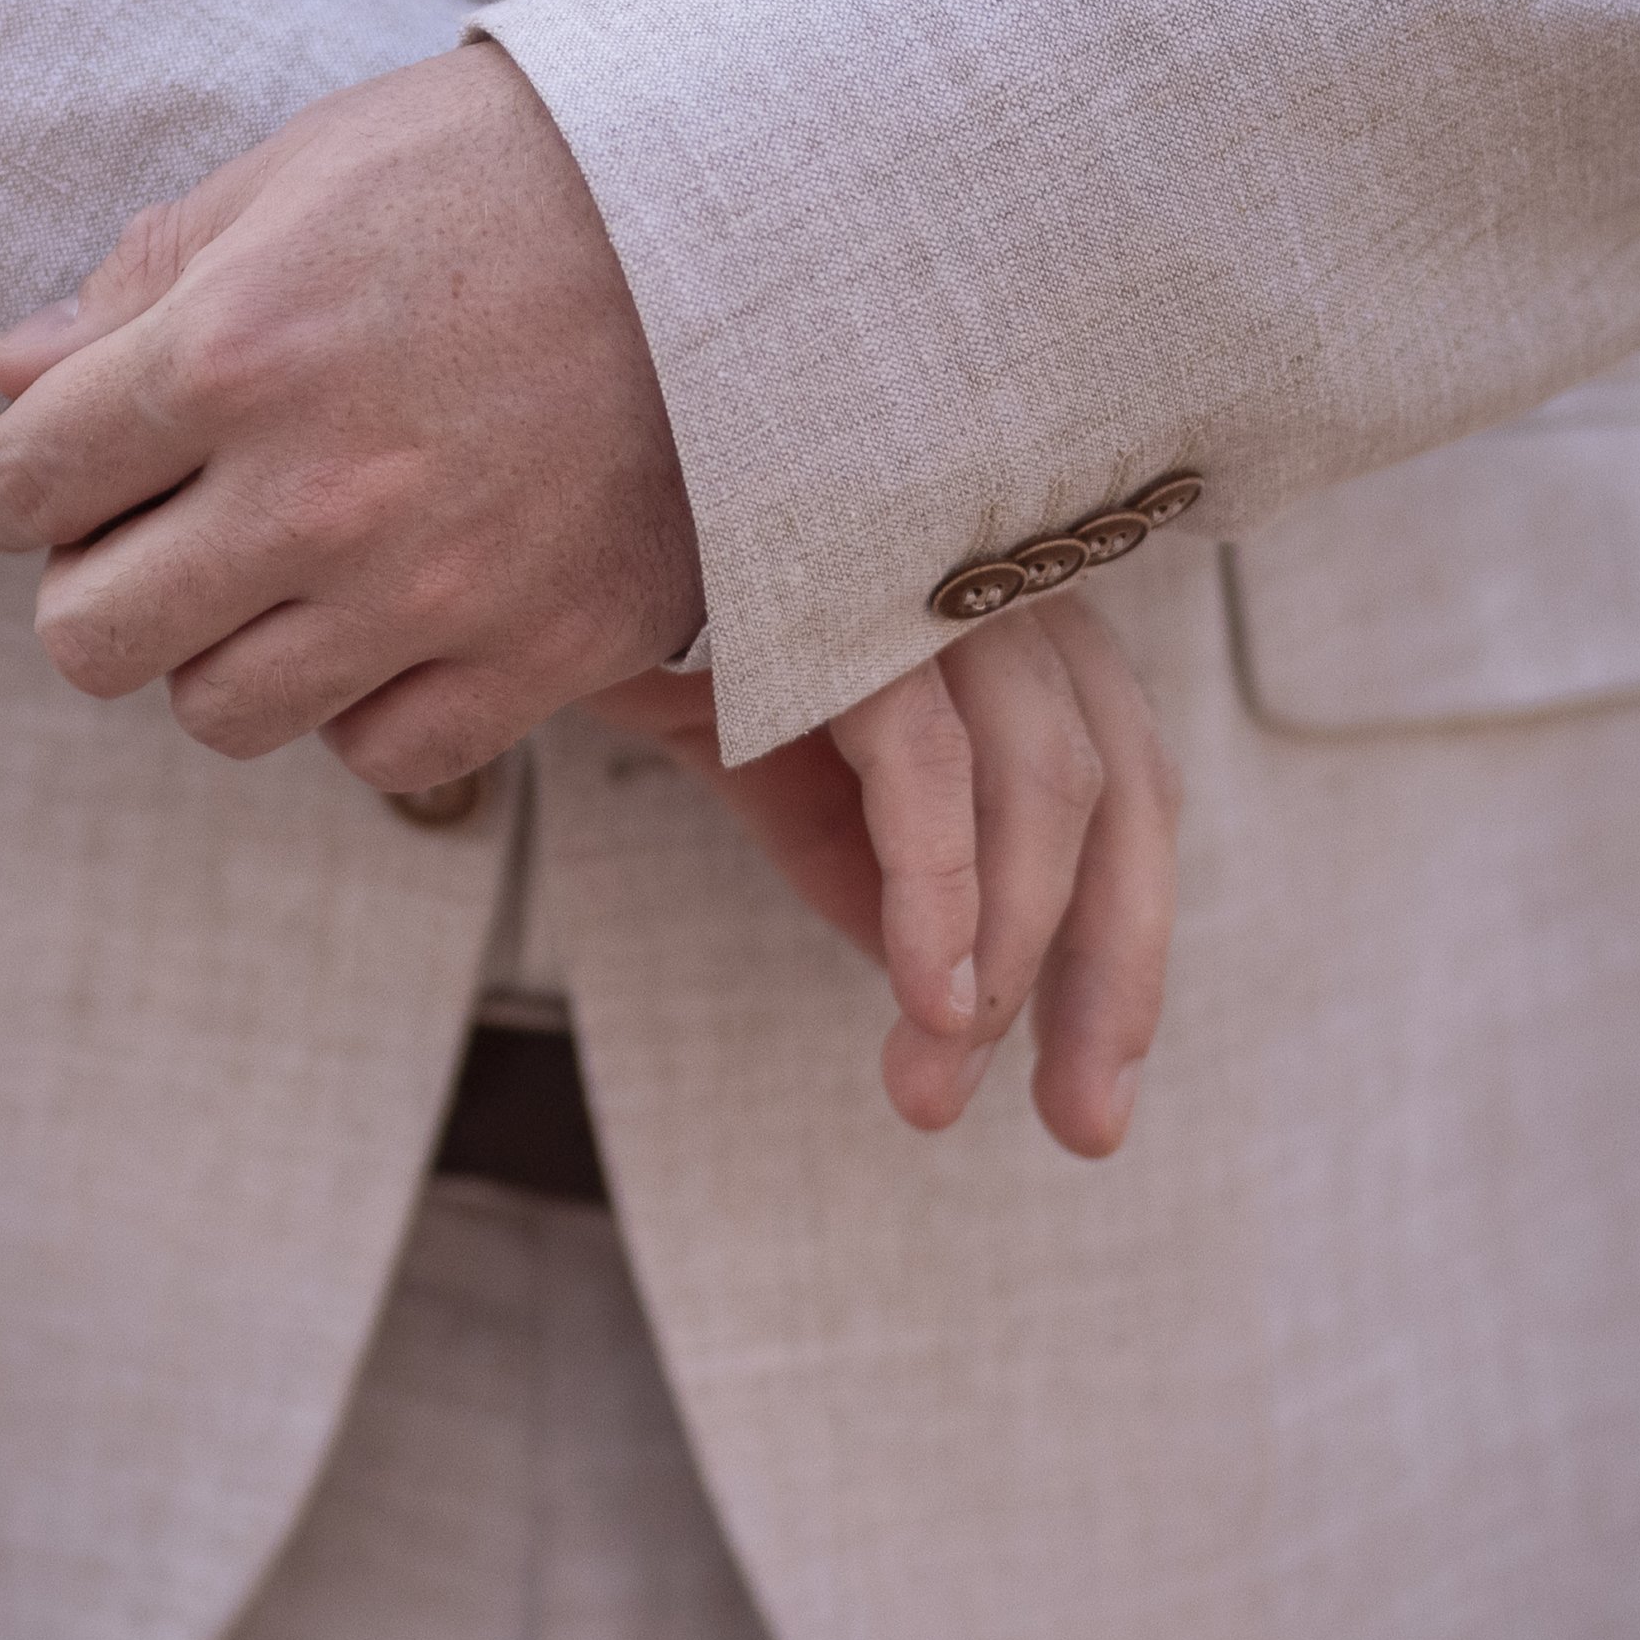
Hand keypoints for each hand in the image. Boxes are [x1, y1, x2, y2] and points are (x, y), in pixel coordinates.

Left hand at [0, 46, 701, 786]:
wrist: (759, 212)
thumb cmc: (522, 167)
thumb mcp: (309, 170)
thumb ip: (148, 279)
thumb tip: (13, 376)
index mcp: (232, 349)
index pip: (14, 488)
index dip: (14, 481)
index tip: (59, 468)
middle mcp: (316, 492)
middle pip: (89, 639)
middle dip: (98, 585)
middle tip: (166, 531)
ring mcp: (432, 588)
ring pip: (220, 714)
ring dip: (225, 652)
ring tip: (287, 574)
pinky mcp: (543, 651)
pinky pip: (381, 751)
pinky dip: (365, 702)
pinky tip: (396, 615)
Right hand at [588, 589, 1179, 1158]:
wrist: (513, 515)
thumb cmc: (651, 607)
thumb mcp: (775, 755)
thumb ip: (865, 858)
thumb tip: (946, 994)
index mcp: (1000, 611)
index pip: (1125, 783)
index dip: (1125, 944)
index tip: (1090, 1092)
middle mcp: (995, 575)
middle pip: (1121, 787)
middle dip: (1110, 974)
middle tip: (1078, 1124)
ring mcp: (934, 568)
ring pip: (1047, 780)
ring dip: (1009, 960)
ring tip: (939, 1080)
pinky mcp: (854, 585)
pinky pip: (929, 761)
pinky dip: (940, 891)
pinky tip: (928, 999)